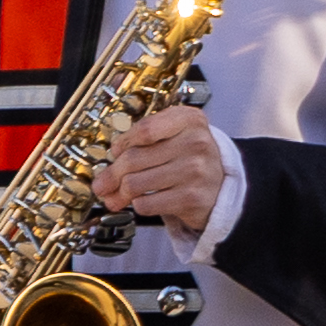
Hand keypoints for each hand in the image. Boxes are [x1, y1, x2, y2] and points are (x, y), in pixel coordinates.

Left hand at [98, 100, 226, 237]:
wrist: (223, 186)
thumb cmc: (193, 158)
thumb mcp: (178, 134)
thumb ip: (146, 139)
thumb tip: (109, 161)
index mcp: (190, 120)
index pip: (145, 129)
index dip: (123, 142)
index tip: (114, 151)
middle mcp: (196, 143)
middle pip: (134, 159)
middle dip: (112, 174)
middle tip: (103, 183)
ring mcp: (195, 171)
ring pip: (135, 183)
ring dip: (121, 193)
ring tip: (118, 196)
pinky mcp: (191, 198)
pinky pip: (147, 204)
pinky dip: (139, 205)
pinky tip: (143, 201)